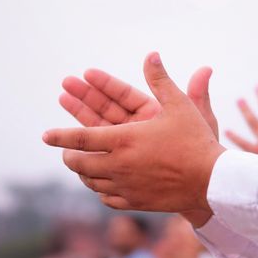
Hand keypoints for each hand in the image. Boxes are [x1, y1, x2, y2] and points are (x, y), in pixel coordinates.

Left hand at [43, 53, 225, 215]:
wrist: (212, 182)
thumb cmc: (196, 141)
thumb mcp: (180, 106)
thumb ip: (161, 80)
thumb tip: (151, 54)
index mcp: (124, 139)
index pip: (80, 137)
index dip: (59, 136)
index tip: (45, 136)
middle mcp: (119, 165)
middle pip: (79, 163)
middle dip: (69, 155)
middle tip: (66, 151)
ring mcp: (126, 187)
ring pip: (91, 182)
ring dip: (83, 173)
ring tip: (82, 166)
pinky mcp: (136, 203)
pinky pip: (107, 198)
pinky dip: (101, 190)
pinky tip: (103, 185)